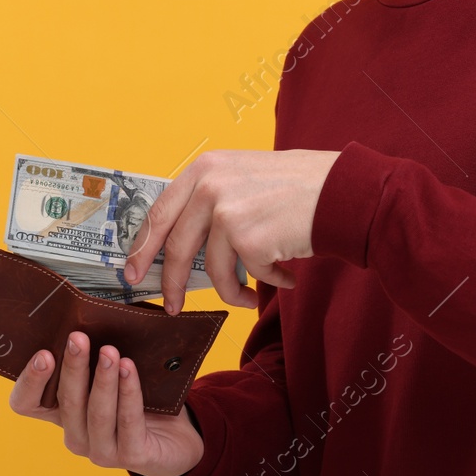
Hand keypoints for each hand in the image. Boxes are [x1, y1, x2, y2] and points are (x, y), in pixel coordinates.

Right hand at [8, 331, 204, 475]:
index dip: (30, 381)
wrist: (179, 434)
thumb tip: (89, 307)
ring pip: (96, 413)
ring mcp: (101, 450)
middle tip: (78, 338)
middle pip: (66, 403)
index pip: (26, 403)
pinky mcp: (131, 457)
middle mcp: (76, 434)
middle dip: (72, 367)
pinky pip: (128, 421)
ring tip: (110, 352)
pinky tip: (130, 369)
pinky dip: (129, 393)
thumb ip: (96, 347)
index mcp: (61, 413)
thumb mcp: (112, 370)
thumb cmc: (140, 395)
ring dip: (103, 380)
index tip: (44, 353)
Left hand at [123, 148, 341, 313]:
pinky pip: (248, 276)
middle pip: (175, 248)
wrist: (342, 191)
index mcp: (205, 169)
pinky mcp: (250, 240)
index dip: (141, 247)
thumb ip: (211, 199)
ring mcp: (228, 213)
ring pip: (212, 271)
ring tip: (251, 297)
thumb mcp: (243, 176)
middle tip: (172, 307)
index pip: (159, 213)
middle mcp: (210, 187)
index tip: (132, 272)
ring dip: (232, 292)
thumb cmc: (299, 186)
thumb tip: (182, 245)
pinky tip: (287, 275)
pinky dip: (268, 282)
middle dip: (171, 285)